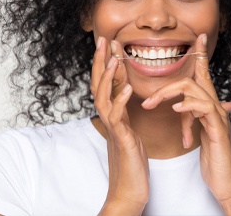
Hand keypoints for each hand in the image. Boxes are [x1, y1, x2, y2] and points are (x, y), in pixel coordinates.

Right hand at [91, 37, 148, 215]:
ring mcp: (113, 128)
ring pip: (104, 98)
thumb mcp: (129, 129)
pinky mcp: (121, 139)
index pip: (106, 82)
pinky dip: (121, 101)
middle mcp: (109, 117)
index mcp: (113, 113)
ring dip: (108, 77)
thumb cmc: (131, 159)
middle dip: (101, 61)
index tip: (109, 43)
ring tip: (114, 58)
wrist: (129, 190)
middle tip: (103, 40)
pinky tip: (127, 89)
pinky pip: (118, 118)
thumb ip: (124, 110)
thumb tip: (124, 92)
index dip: (106, 62)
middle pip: (99, 84)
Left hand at [142, 34, 230, 214]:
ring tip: (151, 105)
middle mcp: (214, 105)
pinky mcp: (218, 129)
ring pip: (195, 89)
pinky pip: (204, 108)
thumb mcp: (199, 131)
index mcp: (207, 104)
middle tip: (147, 101)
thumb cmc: (213, 154)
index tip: (198, 38)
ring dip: (169, 94)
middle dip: (166, 86)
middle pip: (193, 79)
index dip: (201, 55)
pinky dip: (188, 106)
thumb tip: (183, 105)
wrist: (228, 180)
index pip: (203, 74)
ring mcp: (217, 116)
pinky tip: (176, 110)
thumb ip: (192, 115)